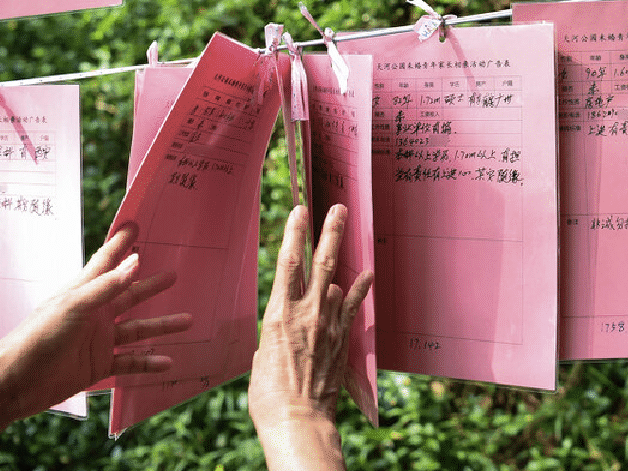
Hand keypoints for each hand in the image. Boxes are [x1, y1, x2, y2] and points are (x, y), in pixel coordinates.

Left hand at [0, 220, 192, 420]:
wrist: (13, 384)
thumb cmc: (36, 338)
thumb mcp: (72, 307)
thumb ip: (106, 287)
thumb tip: (135, 262)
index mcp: (84, 293)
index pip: (106, 262)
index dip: (120, 244)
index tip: (135, 225)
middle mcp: (94, 314)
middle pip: (129, 295)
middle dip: (150, 285)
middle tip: (174, 274)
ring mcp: (97, 340)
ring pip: (137, 330)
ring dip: (160, 326)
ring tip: (188, 320)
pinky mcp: (98, 365)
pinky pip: (130, 362)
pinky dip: (148, 362)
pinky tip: (167, 362)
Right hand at [249, 203, 372, 470]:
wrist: (299, 419)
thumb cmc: (269, 395)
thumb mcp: (260, 359)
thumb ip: (271, 339)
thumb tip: (277, 335)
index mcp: (278, 314)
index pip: (287, 263)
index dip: (294, 234)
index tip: (299, 212)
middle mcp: (306, 312)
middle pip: (320, 262)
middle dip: (329, 232)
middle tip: (337, 208)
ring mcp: (328, 324)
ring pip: (337, 280)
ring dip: (340, 256)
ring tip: (346, 231)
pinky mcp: (342, 338)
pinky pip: (353, 306)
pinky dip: (360, 288)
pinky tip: (367, 273)